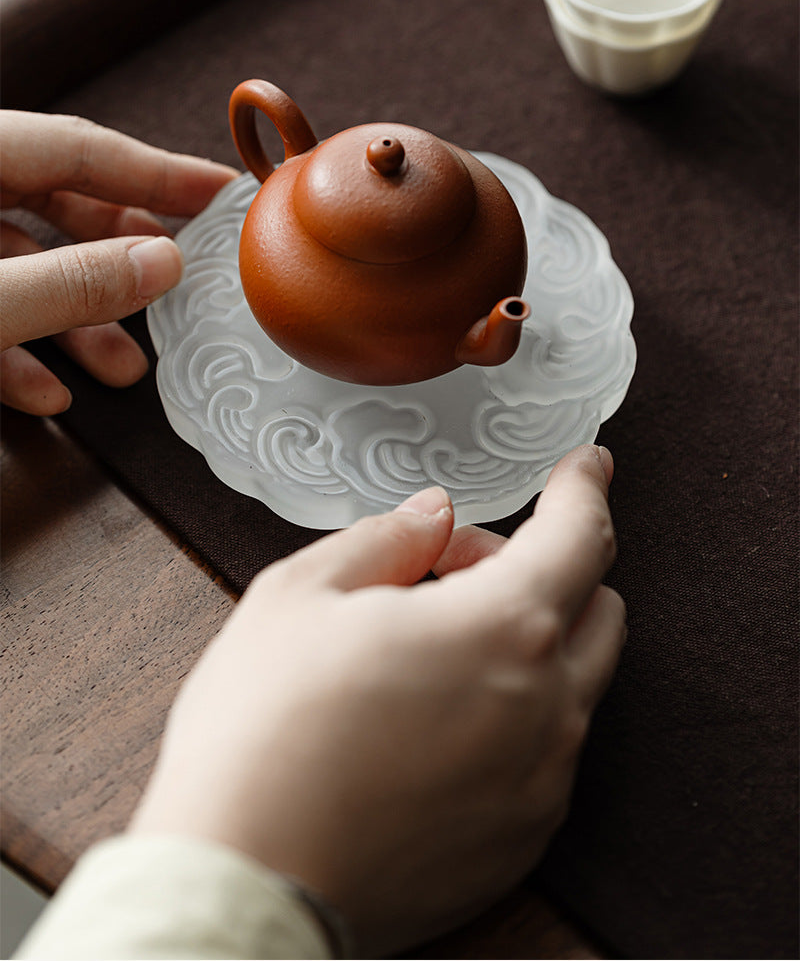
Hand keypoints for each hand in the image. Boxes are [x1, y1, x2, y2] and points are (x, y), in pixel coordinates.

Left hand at [0, 111, 237, 413]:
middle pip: (54, 201)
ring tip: (123, 368)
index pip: (79, 149)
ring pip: (18, 264)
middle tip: (178, 281)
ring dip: (73, 320)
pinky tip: (46, 392)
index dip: (158, 172)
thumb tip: (161, 264)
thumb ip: (66, 284)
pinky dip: (14, 348)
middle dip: (120, 257)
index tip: (222, 192)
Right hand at [130, 444, 625, 954]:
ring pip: (576, 682)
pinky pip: (548, 753)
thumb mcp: (300, 596)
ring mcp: (540, 782)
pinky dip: (515, 714)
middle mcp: (545, 708)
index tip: (586, 467)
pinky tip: (434, 722)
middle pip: (597, 607)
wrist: (246, 885)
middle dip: (544, 567)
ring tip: (432, 648)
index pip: (580, 537)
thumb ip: (386, 540)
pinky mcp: (522, 842)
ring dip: (529, 642)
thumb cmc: (262, 734)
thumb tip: (434, 517)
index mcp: (503, 630)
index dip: (583, 488)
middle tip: (457, 566)